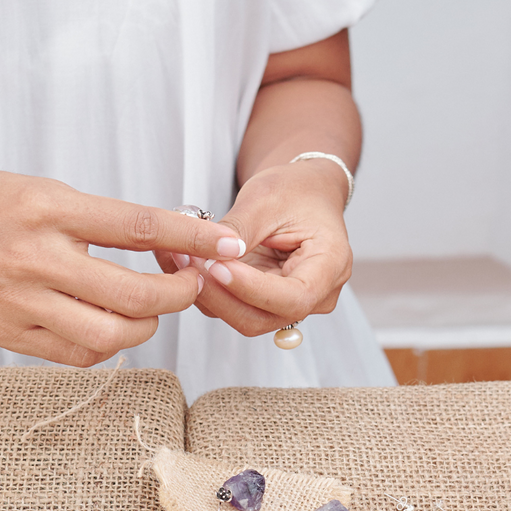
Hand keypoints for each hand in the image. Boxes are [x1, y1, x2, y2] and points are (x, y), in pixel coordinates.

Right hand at [0, 170, 243, 365]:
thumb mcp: (41, 190)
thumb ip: (100, 219)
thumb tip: (170, 239)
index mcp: (46, 209)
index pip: (137, 227)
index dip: (191, 238)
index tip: (227, 244)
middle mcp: (35, 258)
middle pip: (134, 296)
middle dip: (179, 296)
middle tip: (190, 285)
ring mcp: (23, 302)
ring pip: (113, 335)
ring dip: (148, 326)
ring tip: (149, 308)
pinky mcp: (14, 335)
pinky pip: (82, 354)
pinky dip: (110, 344)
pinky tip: (111, 324)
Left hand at [167, 160, 351, 335]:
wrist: (303, 195)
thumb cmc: (296, 191)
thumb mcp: (267, 198)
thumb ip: (240, 230)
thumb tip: (210, 254)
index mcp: (330, 266)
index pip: (293, 297)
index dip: (252, 289)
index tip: (218, 266)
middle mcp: (317, 296)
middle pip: (265, 317)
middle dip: (221, 295)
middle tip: (187, 260)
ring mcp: (291, 304)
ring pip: (245, 318)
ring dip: (208, 294)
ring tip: (180, 257)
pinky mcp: (267, 304)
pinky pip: (234, 308)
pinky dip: (207, 291)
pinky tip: (186, 264)